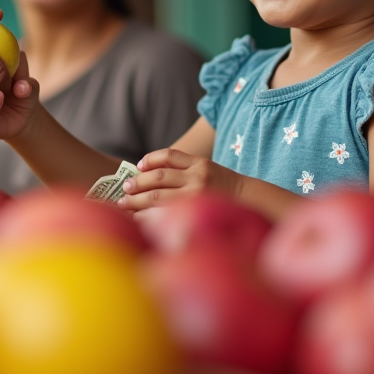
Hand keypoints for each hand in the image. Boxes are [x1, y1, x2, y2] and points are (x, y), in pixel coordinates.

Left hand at [117, 149, 243, 211]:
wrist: (248, 203)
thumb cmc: (221, 187)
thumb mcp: (207, 170)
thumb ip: (183, 170)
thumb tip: (147, 174)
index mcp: (199, 163)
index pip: (168, 155)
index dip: (150, 160)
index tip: (138, 167)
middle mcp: (198, 177)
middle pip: (159, 177)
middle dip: (138, 183)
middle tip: (125, 189)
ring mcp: (197, 197)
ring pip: (158, 197)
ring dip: (138, 201)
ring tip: (125, 205)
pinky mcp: (195, 213)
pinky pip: (165, 214)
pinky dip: (148, 216)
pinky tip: (139, 218)